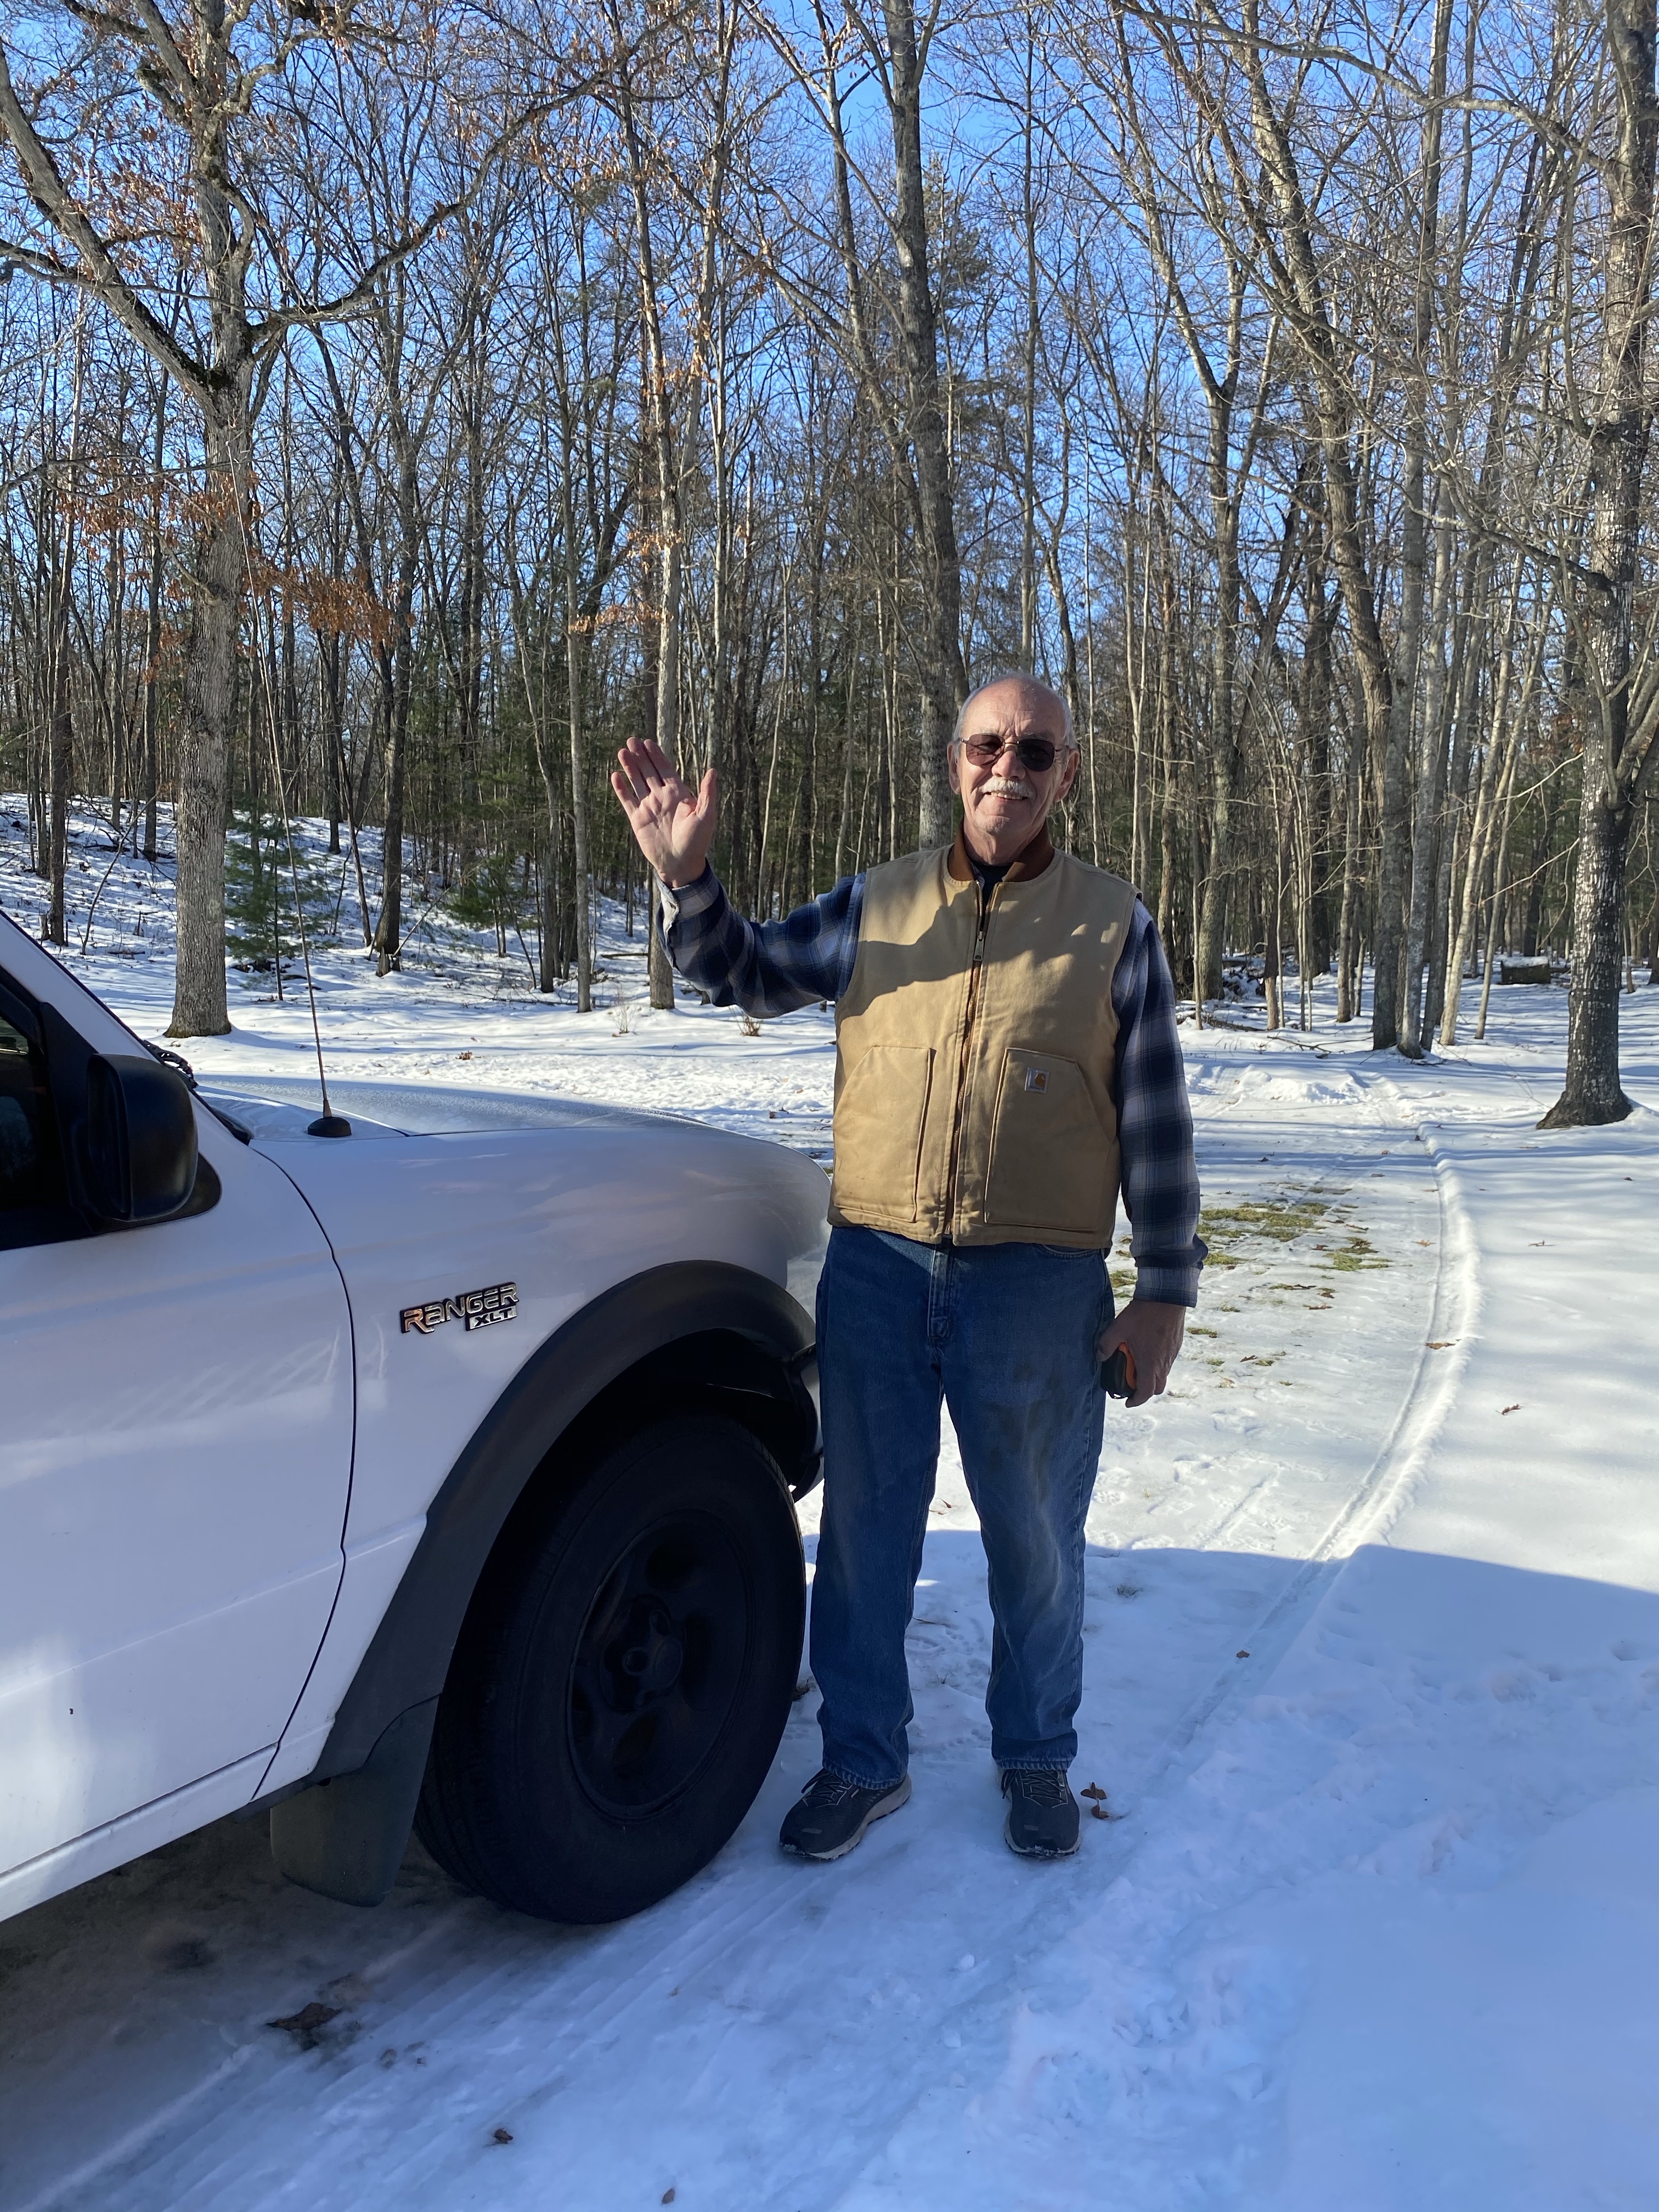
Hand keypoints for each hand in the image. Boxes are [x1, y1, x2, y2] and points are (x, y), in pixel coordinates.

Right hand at [611, 737, 716, 887]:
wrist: (680, 864)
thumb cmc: (697, 842)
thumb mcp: (706, 816)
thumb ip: (708, 793)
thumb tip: (713, 771)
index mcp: (678, 794)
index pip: (665, 769)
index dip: (656, 755)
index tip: (648, 742)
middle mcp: (661, 797)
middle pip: (649, 771)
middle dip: (641, 756)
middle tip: (632, 740)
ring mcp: (649, 807)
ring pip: (637, 782)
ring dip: (630, 767)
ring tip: (622, 751)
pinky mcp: (637, 819)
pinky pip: (628, 800)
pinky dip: (621, 788)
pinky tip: (615, 775)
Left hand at [1096, 1299, 1186, 1409]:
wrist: (1166, 1297)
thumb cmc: (1143, 1314)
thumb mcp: (1118, 1328)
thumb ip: (1106, 1345)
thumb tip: (1099, 1356)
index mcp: (1150, 1364)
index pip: (1145, 1392)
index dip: (1136, 1401)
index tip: (1127, 1402)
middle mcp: (1163, 1363)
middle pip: (1157, 1388)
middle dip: (1144, 1391)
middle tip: (1131, 1384)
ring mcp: (1171, 1355)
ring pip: (1163, 1375)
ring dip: (1150, 1376)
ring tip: (1137, 1364)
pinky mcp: (1176, 1346)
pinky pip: (1167, 1362)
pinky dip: (1157, 1364)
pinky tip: (1147, 1350)